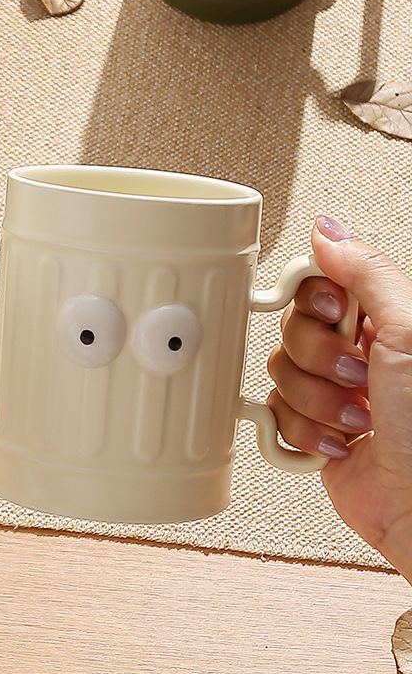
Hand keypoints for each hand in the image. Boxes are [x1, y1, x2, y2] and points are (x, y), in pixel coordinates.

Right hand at [268, 216, 411, 579]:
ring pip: (279, 375)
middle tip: (360, 379)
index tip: (333, 315)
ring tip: (358, 420)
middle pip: (291, 331)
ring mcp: (330, 393)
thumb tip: (329, 230)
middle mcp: (354, 354)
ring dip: (318, 405)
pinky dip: (306, 434)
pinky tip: (343, 443)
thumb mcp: (410, 333)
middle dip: (321, 363)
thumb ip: (367, 274)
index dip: (313, 300)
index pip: (317, 286)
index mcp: (378, 323)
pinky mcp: (311, 429)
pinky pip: (275, 416)